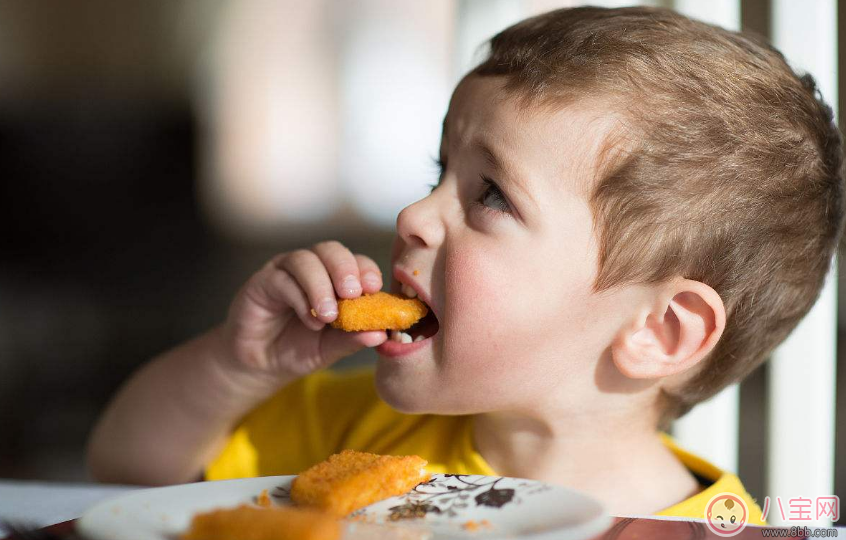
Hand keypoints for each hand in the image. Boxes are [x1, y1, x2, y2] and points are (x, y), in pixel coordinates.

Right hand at [221, 241, 387, 379]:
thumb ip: (353, 338)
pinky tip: (309, 321)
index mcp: (335, 278)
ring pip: (305, 260)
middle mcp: (312, 268)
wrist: (262, 364)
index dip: (366, 270)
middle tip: (352, 293)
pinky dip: (300, 299)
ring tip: (329, 316)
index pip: (356, 262)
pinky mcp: (262, 281)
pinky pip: (282, 280)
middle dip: (344, 269)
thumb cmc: (300, 349)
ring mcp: (286, 272)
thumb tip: (382, 334)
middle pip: (331, 250)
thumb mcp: (332, 347)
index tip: (373, 288)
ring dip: (320, 286)